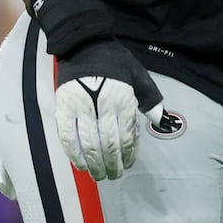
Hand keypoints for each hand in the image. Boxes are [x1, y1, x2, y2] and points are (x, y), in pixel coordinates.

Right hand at [54, 37, 164, 180]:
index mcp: (124, 100)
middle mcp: (104, 106)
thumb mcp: (138, 76)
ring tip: (98, 175)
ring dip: (94, 164)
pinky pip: (68, 137)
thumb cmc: (115, 63)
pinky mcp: (63, 108)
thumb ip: (148, 100)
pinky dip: (74, 154)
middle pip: (108, 144)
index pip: (127, 135)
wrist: (86, 46)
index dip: (128, 154)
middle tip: (113, 176)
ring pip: (89, 144)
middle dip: (112, 164)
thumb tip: (160, 119)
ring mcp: (82, 108)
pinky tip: (80, 164)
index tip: (128, 165)